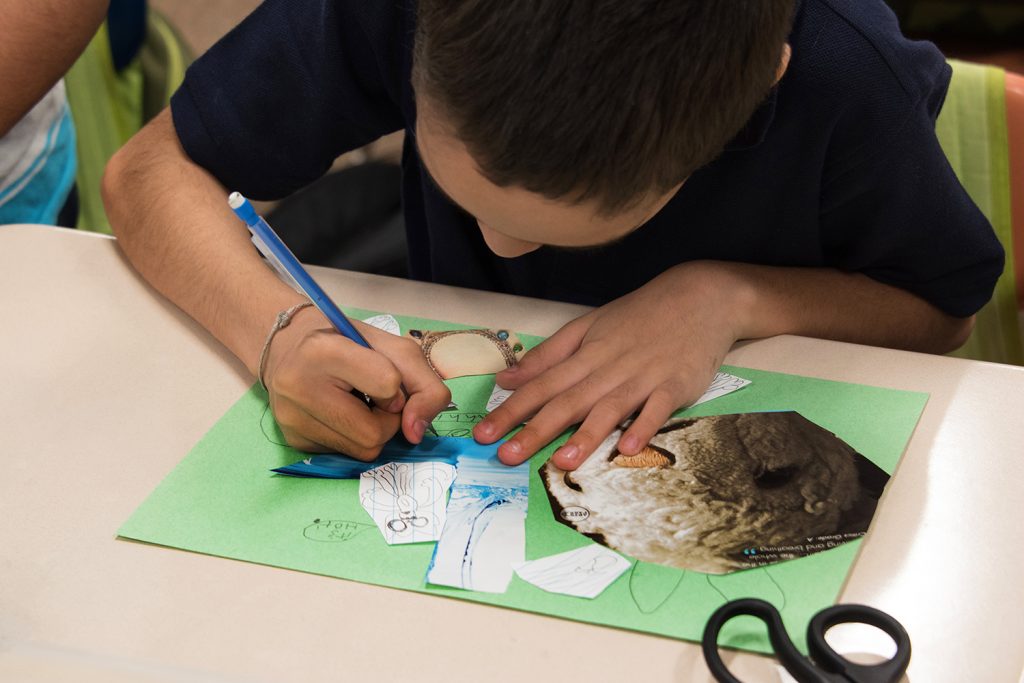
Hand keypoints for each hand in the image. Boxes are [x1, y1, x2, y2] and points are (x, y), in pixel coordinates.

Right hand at [262, 308, 451, 459]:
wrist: (290, 345)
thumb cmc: (348, 342)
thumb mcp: (394, 348)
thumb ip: (424, 385)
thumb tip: (416, 434)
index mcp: (325, 350)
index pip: (387, 384)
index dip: (396, 386)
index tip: (383, 377)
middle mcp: (299, 386)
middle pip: (375, 434)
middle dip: (387, 419)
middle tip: (373, 397)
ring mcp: (292, 417)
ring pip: (363, 451)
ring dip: (373, 430)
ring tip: (356, 403)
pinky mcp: (293, 439)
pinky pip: (345, 454)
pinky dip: (352, 437)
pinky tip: (338, 413)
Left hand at [473, 262, 750, 469]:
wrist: (700, 297)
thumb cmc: (640, 315)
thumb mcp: (589, 325)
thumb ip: (548, 355)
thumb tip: (507, 379)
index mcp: (586, 353)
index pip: (541, 384)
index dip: (511, 410)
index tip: (483, 433)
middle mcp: (610, 366)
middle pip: (567, 400)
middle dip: (535, 429)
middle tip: (506, 455)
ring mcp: (643, 376)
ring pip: (609, 407)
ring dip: (586, 434)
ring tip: (562, 462)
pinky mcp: (675, 385)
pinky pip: (657, 409)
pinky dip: (644, 426)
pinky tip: (629, 448)